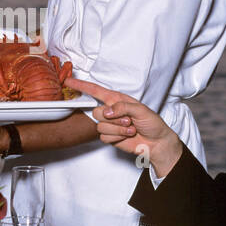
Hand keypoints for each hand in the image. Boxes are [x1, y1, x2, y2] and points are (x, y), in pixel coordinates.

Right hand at [65, 77, 183, 177]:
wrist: (156, 143)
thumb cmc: (152, 123)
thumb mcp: (141, 110)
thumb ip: (123, 107)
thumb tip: (107, 111)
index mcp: (117, 100)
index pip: (95, 91)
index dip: (81, 86)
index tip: (68, 82)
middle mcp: (111, 111)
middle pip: (96, 112)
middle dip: (112, 119)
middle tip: (128, 121)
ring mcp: (110, 125)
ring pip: (100, 126)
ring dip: (117, 130)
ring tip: (130, 129)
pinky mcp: (110, 137)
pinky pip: (104, 137)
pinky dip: (116, 138)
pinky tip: (127, 136)